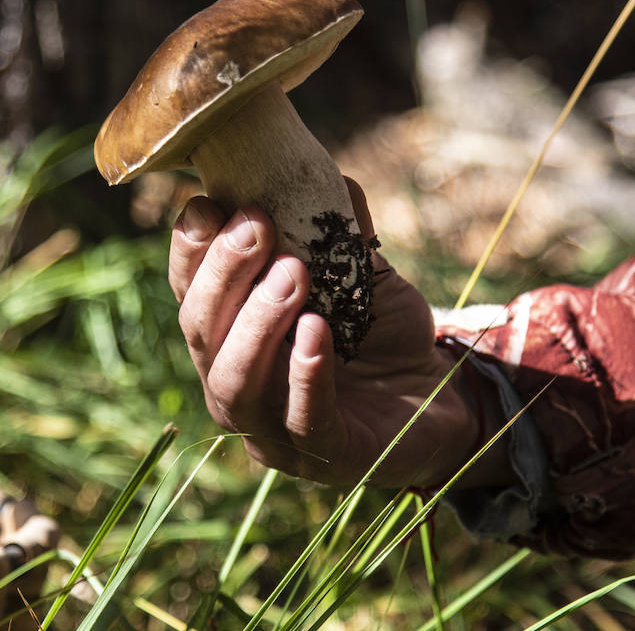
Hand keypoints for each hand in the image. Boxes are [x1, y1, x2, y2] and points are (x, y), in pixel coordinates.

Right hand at [168, 182, 510, 488]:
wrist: (444, 401)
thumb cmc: (385, 337)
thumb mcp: (362, 276)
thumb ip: (338, 234)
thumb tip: (329, 177)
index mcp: (233, 341)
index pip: (190, 296)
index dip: (190, 253)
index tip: (208, 205)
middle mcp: (237, 388)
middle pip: (203, 335)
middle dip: (223, 277)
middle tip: (255, 226)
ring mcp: (275, 432)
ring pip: (236, 384)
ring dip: (257, 323)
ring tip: (292, 273)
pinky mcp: (325, 458)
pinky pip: (304, 421)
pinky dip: (305, 374)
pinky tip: (317, 333)